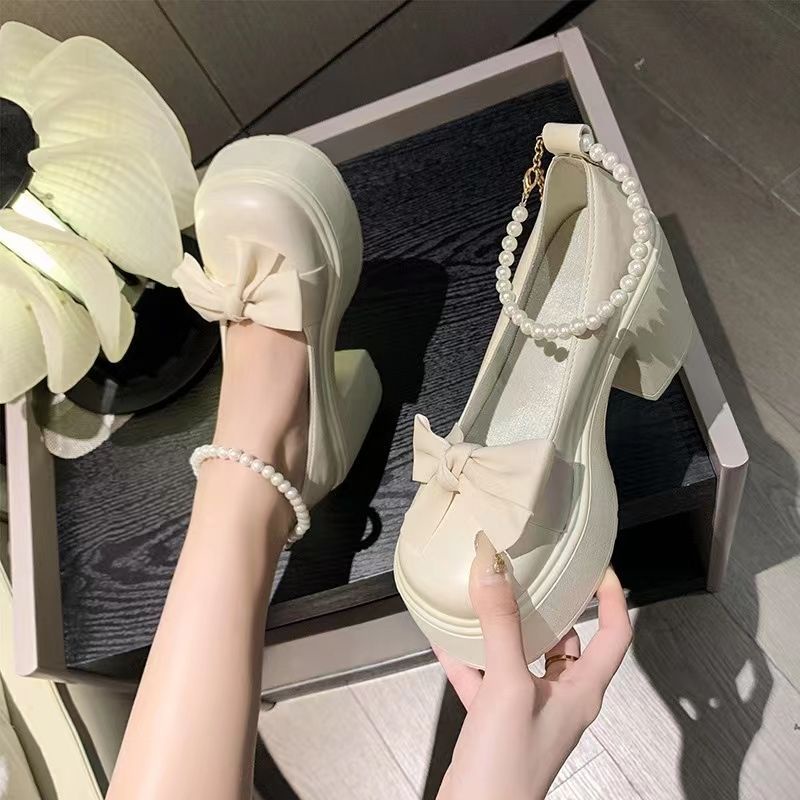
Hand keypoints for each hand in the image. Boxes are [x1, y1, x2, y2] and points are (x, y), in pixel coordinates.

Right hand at [435, 532, 631, 799]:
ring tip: (490, 600)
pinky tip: (448, 640)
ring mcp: (528, 711)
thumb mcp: (508, 687)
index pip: (614, 634)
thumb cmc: (508, 771)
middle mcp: (559, 699)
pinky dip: (469, 658)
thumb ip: (501, 627)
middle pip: (565, 642)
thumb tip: (494, 573)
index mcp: (580, 691)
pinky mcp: (497, 723)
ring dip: (506, 629)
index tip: (598, 568)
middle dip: (550, 607)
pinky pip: (486, 679)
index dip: (610, 598)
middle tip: (535, 575)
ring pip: (523, 657)